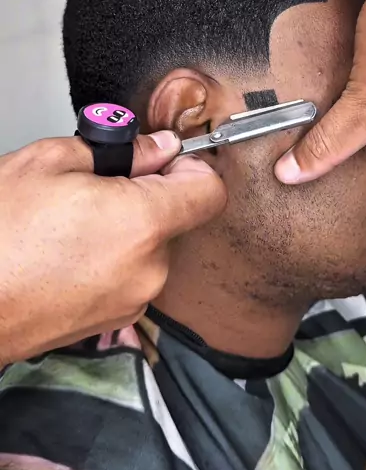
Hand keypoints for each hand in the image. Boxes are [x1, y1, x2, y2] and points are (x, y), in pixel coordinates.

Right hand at [0, 132, 225, 364]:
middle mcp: (149, 268)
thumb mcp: (50, 163)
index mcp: (142, 222)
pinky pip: (131, 276)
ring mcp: (132, 300)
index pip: (210, 191)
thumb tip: (156, 147)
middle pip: (176, 218)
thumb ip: (120, 150)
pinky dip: (111, 260)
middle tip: (96, 188)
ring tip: (71, 225)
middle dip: (145, 197)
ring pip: (150, 248)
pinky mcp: (113, 321)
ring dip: (125, 230)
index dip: (191, 166)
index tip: (166, 160)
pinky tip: (68, 253)